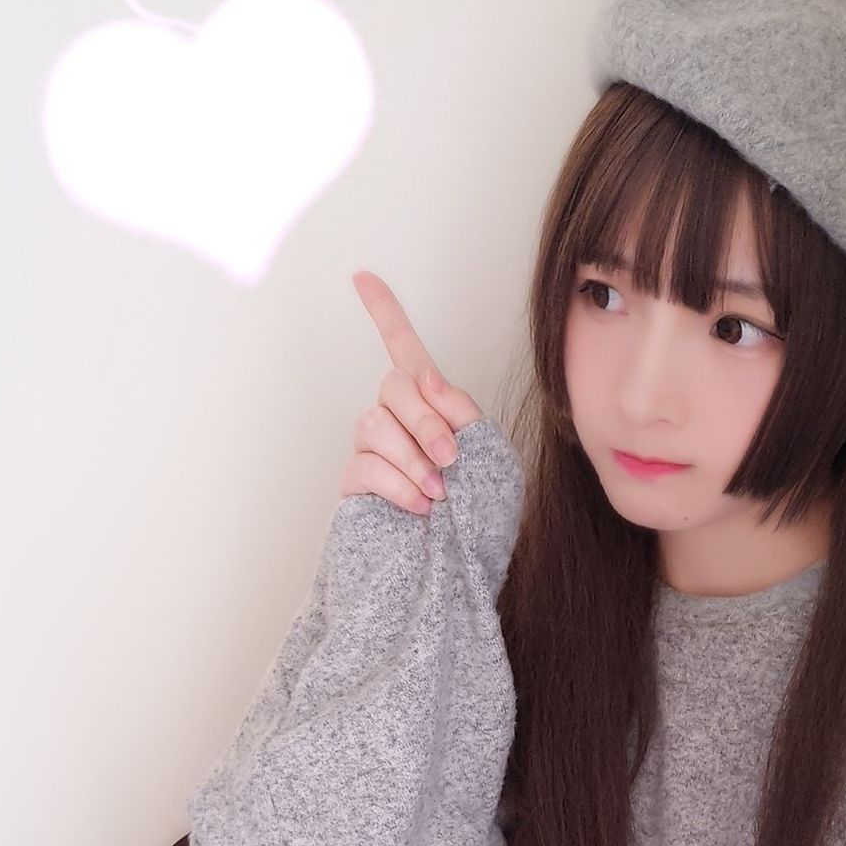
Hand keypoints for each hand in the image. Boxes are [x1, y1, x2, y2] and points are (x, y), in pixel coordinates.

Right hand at [339, 272, 485, 514]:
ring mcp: (372, 451)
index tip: (362, 277)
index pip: (402, 348)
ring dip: (413, 458)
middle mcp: (394, 419)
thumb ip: (462, 412)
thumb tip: (429, 381)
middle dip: (426, 420)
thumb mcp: (489, 454)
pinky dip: (398, 485)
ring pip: (375, 424)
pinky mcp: (355, 485)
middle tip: (450, 458)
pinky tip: (421, 507)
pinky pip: (365, 467)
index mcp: (430, 405)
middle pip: (393, 387)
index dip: (384, 313)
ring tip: (439, 492)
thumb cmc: (479, 513)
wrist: (462, 568)